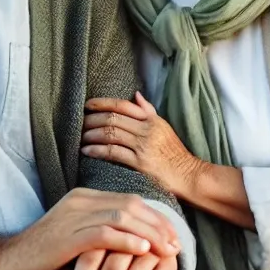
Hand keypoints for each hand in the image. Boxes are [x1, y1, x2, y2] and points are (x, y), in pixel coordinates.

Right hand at [0, 187, 180, 269]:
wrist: (6, 263)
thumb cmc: (43, 257)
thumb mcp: (78, 239)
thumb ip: (103, 235)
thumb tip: (136, 246)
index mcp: (85, 197)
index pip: (130, 200)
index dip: (156, 217)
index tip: (173, 235)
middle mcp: (82, 201)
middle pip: (132, 205)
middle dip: (159, 224)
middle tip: (176, 244)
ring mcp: (73, 216)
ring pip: (123, 216)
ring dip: (150, 233)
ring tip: (167, 249)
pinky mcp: (67, 236)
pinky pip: (104, 234)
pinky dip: (127, 241)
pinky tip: (144, 251)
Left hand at [83, 93, 200, 199]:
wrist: (188, 175)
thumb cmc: (175, 153)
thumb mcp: (164, 127)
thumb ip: (149, 112)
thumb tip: (136, 95)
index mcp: (152, 120)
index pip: (123, 105)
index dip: (103, 103)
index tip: (88, 105)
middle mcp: (147, 130)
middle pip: (113, 119)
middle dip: (92, 119)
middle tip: (80, 123)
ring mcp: (143, 146)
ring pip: (111, 134)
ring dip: (92, 134)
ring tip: (81, 137)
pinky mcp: (140, 163)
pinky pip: (113, 152)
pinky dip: (97, 150)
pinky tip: (87, 151)